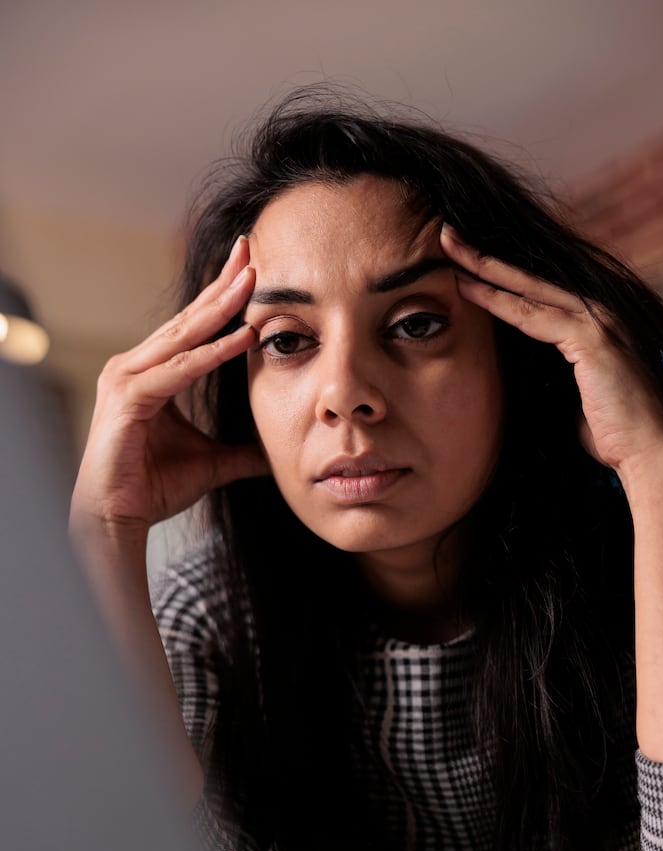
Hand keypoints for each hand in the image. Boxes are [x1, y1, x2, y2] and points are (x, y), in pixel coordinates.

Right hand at [71, 236, 267, 544]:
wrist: (116, 517)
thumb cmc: (152, 486)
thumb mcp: (212, 463)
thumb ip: (241, 453)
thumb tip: (274, 453)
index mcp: (152, 373)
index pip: (194, 327)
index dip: (223, 298)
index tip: (253, 269)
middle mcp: (136, 366)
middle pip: (189, 318)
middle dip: (223, 283)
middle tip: (252, 248)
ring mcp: (128, 378)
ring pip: (184, 336)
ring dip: (221, 307)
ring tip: (253, 279)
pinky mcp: (129, 398)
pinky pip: (180, 370)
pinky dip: (212, 354)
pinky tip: (242, 338)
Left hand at [440, 225, 662, 475]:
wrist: (647, 453)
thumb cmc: (610, 431)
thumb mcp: (573, 392)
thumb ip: (553, 371)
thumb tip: (521, 372)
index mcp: (592, 322)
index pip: (536, 291)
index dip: (499, 275)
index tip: (462, 261)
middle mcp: (597, 312)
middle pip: (529, 278)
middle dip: (485, 256)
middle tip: (446, 234)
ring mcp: (597, 321)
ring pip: (528, 289)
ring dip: (485, 268)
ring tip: (448, 248)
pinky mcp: (592, 339)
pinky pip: (533, 315)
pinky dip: (499, 302)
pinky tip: (469, 290)